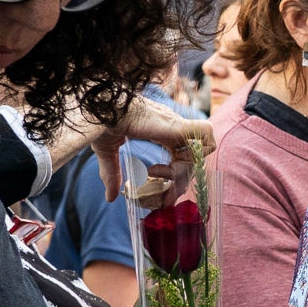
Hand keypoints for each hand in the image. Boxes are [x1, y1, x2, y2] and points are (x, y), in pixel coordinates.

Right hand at [93, 98, 215, 202]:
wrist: (100, 109)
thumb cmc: (101, 122)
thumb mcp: (108, 153)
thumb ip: (112, 174)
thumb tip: (110, 198)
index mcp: (161, 131)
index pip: (182, 156)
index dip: (174, 176)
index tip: (158, 189)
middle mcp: (174, 129)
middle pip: (192, 160)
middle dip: (179, 183)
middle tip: (164, 196)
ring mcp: (179, 127)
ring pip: (199, 155)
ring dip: (179, 174)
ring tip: (153, 173)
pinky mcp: (181, 126)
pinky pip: (207, 140)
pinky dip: (194, 158)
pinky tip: (169, 165)